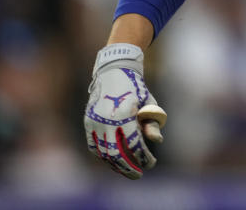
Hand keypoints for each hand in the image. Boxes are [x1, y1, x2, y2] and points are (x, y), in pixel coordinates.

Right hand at [84, 43, 166, 178]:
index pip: (134, 145)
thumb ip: (153, 122)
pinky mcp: (88, 122)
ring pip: (103, 152)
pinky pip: (94, 145)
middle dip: (129, 167)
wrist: (113, 72)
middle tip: (138, 174)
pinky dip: (102, 155)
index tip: (151, 163)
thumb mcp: (149, 103)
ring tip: (126, 169)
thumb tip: (157, 141)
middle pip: (117, 154)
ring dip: (115, 164)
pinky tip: (113, 160)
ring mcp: (95, 122)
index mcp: (125, 115)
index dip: (143, 158)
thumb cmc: (135, 89)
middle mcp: (107, 120)